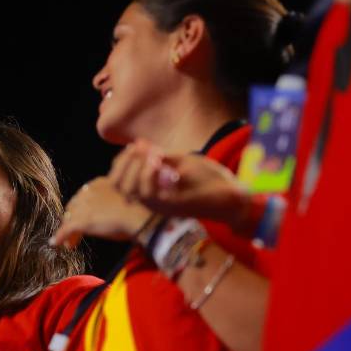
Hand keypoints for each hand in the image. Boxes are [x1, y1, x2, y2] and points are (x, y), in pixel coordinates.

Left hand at [50, 177, 152, 248]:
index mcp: (98, 183)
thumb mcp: (122, 198)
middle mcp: (88, 192)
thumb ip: (110, 201)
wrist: (138, 216)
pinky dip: (59, 236)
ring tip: (70, 243)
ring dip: (68, 231)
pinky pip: (66, 229)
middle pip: (73, 207)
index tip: (82, 218)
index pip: (82, 196)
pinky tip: (56, 243)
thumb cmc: (138, 210)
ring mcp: (83, 206)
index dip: (80, 209)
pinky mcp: (82, 220)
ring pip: (70, 219)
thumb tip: (108, 212)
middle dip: (73, 220)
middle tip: (75, 233)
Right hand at [107, 140, 248, 228]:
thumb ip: (158, 156)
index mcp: (151, 190)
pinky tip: (162, 163)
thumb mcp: (180, 161)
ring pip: (128, 188)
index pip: (117, 178)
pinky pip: (146, 191)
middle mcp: (150, 200)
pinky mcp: (170, 206)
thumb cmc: (209, 179)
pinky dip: (149, 172)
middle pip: (117, 183)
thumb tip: (138, 144)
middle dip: (125, 161)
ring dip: (136, 166)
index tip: (137, 145)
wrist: (233, 195)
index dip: (121, 159)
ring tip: (156, 156)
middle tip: (143, 149)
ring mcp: (159, 204)